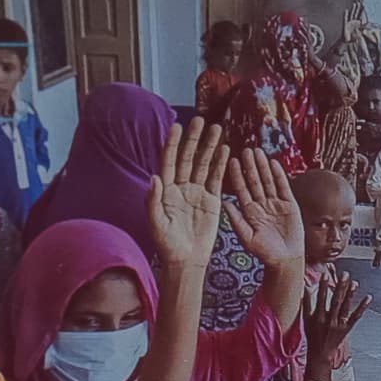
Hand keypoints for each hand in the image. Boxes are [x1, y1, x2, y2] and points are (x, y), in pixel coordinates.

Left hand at [149, 119, 229, 268]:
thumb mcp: (156, 223)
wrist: (186, 260)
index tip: (176, 126)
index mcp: (165, 190)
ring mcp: (196, 192)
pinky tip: (226, 150)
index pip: (168, 161)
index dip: (171, 144)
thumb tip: (154, 177)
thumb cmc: (166, 244)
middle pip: (187, 158)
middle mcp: (180, 187)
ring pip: (203, 164)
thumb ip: (153, 200)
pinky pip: (216, 178)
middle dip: (193, 139)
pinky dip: (221, 164)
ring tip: (217, 129)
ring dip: (209, 147)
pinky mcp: (211, 200)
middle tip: (200, 121)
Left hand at [225, 149, 301, 272]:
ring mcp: (276, 203)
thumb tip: (224, 204)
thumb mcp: (246, 237)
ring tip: (258, 151)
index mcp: (249, 211)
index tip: (231, 160)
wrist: (285, 260)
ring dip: (263, 166)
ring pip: (268, 181)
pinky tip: (274, 163)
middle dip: (250, 166)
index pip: (241, 189)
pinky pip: (283, 187)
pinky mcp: (290, 205)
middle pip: (255, 181)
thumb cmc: (263, 252)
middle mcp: (261, 204)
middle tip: (245, 150)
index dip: (237, 175)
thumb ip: (236, 220)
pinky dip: (279, 175)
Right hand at [305, 270, 368, 358]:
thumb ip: (306, 303)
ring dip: (350, 295)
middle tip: (344, 274)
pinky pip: (356, 316)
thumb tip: (304, 288)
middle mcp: (329, 320)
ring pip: (346, 307)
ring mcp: (339, 324)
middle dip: (340, 287)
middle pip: (336, 301)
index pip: (321, 298)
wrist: (320, 353)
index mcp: (318, 317)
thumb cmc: (312, 335)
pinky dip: (362, 307)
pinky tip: (368, 298)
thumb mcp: (306, 319)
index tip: (325, 275)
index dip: (323, 286)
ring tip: (354, 283)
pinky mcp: (347, 328)